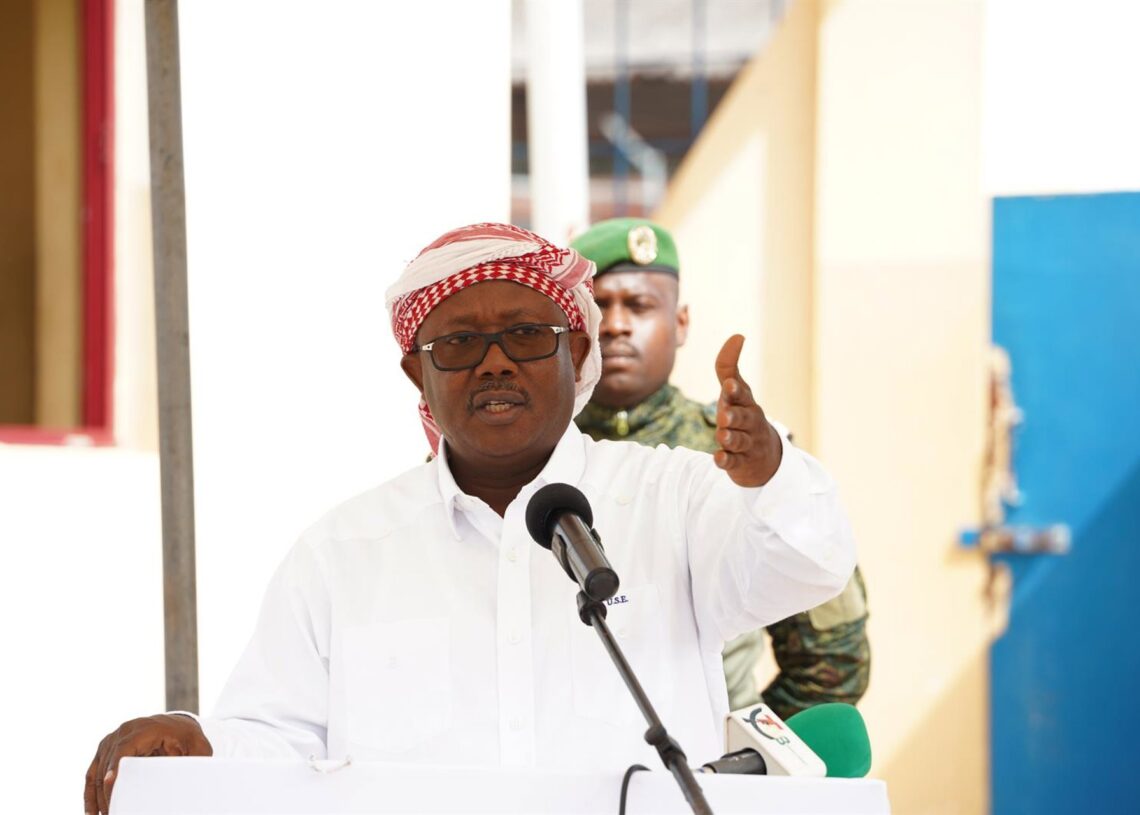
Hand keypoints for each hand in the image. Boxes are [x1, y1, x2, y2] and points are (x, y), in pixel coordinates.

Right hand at [84, 714, 211, 813]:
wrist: (176, 726)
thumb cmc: (188, 738)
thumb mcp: (198, 748)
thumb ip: (198, 762)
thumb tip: (197, 783)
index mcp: (145, 728)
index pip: (123, 750)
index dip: (115, 768)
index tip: (111, 786)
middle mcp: (124, 731)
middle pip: (107, 764)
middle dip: (108, 792)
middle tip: (114, 813)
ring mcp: (111, 740)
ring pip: (97, 772)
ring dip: (98, 798)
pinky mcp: (105, 750)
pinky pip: (93, 774)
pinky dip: (91, 794)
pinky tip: (92, 813)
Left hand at [713, 335, 781, 486]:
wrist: (764, 457)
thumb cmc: (744, 416)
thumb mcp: (737, 392)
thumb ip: (728, 366)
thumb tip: (738, 335)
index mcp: (747, 403)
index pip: (742, 394)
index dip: (735, 390)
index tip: (729, 385)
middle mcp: (749, 423)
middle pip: (742, 418)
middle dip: (733, 416)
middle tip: (724, 415)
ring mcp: (746, 444)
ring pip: (738, 441)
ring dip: (730, 438)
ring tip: (722, 436)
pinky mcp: (740, 463)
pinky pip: (733, 462)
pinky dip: (726, 461)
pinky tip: (719, 458)